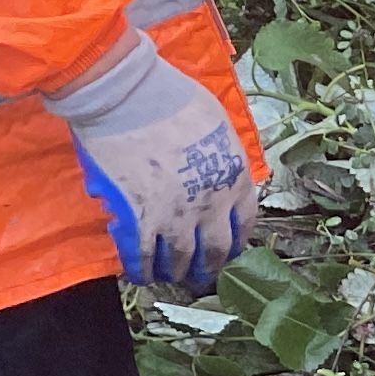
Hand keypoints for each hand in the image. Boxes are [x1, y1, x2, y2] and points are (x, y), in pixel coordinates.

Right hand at [49, 35, 256, 290]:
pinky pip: (141, 253)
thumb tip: (214, 167)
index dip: (236, 240)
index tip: (230, 250)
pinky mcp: (138, 219)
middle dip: (210, 266)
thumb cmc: (173, 99)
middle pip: (215, 248)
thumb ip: (220, 154)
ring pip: (180, 257)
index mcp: (235, 180)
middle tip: (203, 276)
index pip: (244, 222)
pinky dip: (141, 268)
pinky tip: (140, 275)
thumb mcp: (218, 125)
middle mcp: (211, 206)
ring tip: (172, 278)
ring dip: (176, 271)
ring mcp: (175, 216)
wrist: (130, 98)